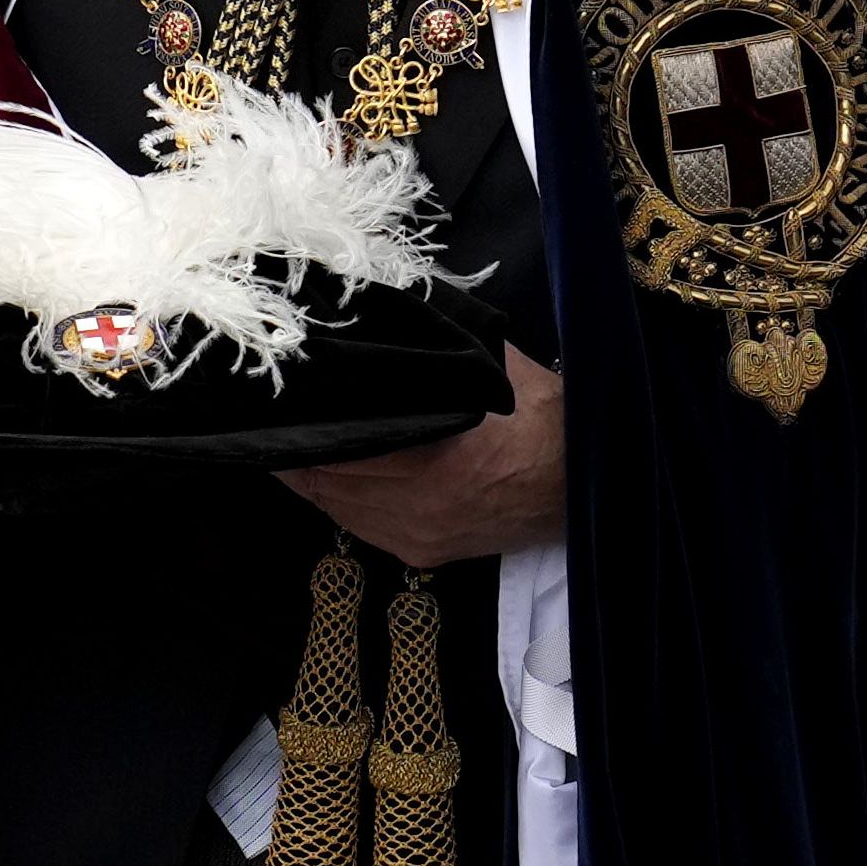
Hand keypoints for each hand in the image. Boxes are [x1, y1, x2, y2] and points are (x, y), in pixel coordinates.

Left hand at [287, 348, 566, 566]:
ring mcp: (418, 536)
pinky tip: (333, 475)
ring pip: (335, 508)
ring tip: (295, 443)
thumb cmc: (541, 418)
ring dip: (314, 477)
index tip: (282, 398)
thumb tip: (387, 310)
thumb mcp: (491, 367)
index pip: (339, 446)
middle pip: (326, 480)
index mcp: (434, 463)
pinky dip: (340, 500)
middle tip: (281, 416)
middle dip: (301, 449)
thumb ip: (436, 347)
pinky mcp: (424, 555)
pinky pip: (359, 527)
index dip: (304, 423)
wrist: (586, 481)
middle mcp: (417, 509)